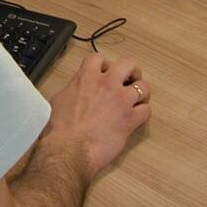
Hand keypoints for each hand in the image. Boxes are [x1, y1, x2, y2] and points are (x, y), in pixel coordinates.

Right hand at [40, 54, 150, 181]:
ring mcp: (121, 101)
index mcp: (86, 77)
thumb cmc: (61, 128)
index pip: (98, 58)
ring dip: (141, 93)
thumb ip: (74, 88)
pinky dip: (142, 113)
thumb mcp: (60, 99)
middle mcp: (106, 84)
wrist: (70, 148)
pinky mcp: (130, 119)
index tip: (104, 72)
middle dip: (131, 71)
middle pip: (128, 64)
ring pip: (144, 87)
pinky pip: (146, 110)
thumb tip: (78, 89)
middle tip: (129, 80)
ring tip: (136, 100)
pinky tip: (135, 118)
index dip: (104, 64)